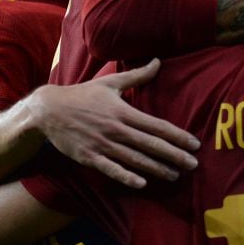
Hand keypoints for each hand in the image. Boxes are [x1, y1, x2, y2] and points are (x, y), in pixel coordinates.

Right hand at [28, 60, 199, 188]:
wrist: (48, 110)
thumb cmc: (82, 95)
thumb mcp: (110, 82)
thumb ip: (137, 75)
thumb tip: (158, 61)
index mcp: (123, 112)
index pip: (157, 125)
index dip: (177, 135)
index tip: (195, 143)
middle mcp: (116, 129)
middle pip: (150, 145)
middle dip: (174, 155)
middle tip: (193, 165)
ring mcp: (102, 145)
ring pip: (134, 159)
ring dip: (156, 169)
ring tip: (175, 176)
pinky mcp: (89, 157)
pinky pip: (111, 169)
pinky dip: (126, 177)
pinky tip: (141, 183)